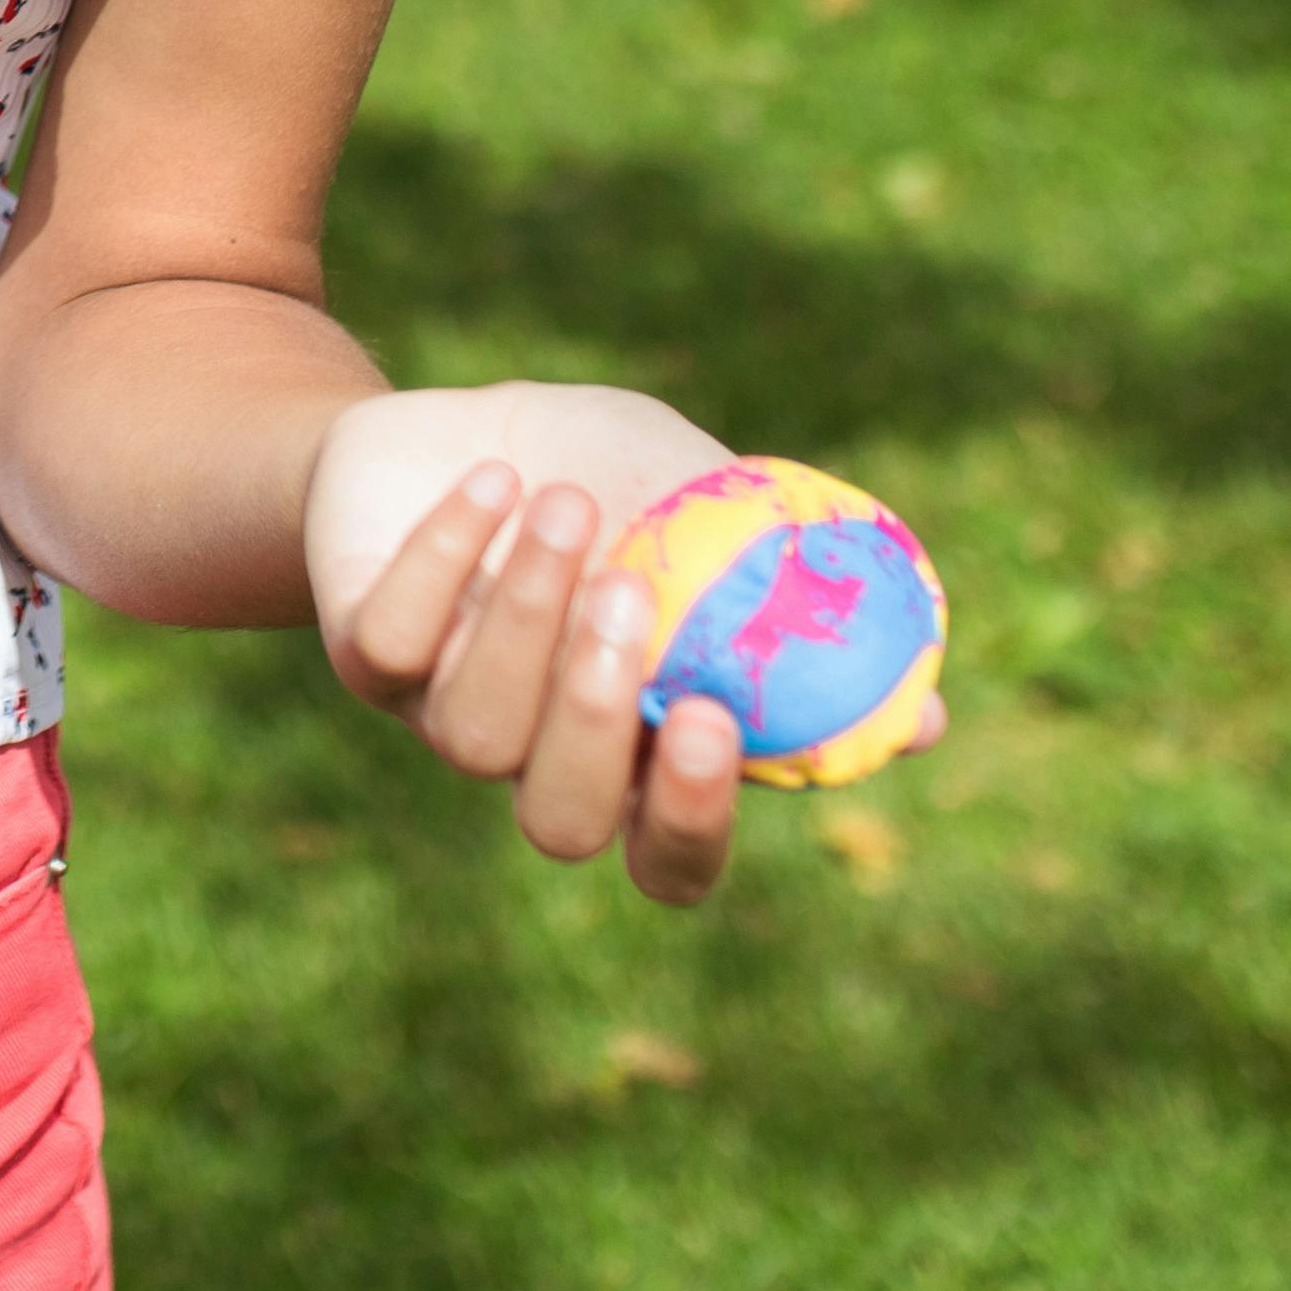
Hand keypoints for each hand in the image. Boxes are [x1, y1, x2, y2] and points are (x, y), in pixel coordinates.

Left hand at [306, 384, 747, 905]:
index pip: (670, 861)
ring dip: (526, 611)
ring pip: (476, 731)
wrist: (458, 430)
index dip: (689, 819)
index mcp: (637, 751)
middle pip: (561, 820)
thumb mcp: (711, 512)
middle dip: (596, 715)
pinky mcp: (365, 654)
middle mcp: (538, 757)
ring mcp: (443, 714)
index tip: (710, 718)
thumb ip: (787, 598)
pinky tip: (495, 481)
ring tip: (568, 503)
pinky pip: (394, 641)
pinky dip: (446, 554)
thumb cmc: (611, 478)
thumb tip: (925, 718)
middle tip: (628, 593)